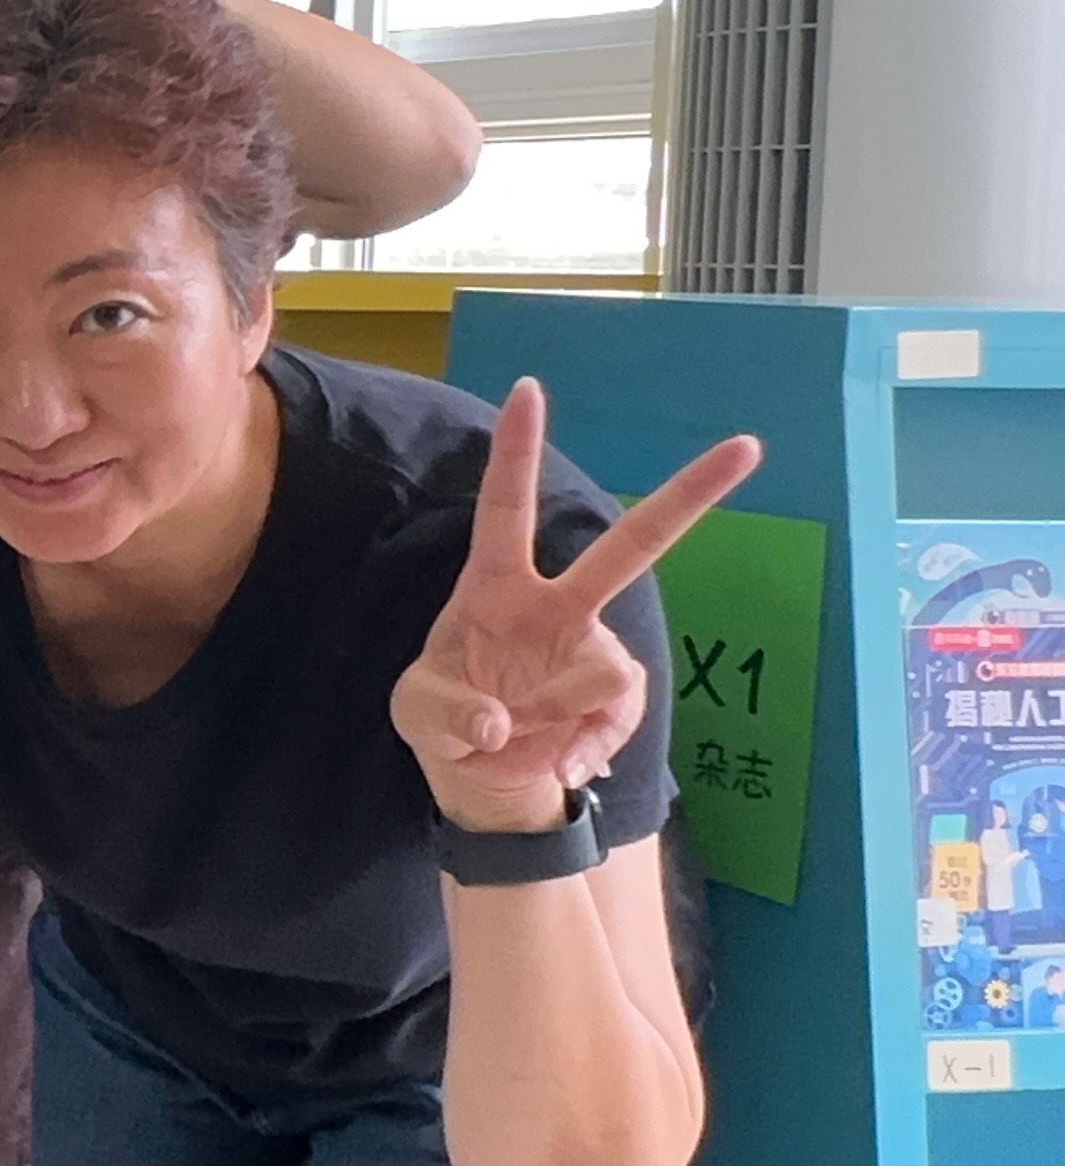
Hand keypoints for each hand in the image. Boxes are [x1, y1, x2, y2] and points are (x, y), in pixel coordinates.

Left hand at [391, 378, 761, 834]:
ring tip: (513, 737)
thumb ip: (445, 715)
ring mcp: (592, 649)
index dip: (516, 451)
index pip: (504, 509)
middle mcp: (555, 605)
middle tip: (748, 446)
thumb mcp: (416, 715)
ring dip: (555, 710)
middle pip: (632, 545)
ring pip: (605, 669)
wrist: (480, 777)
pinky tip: (558, 766)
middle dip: (689, 497)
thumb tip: (500, 722)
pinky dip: (584, 748)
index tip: (528, 388)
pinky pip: (615, 719)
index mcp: (494, 586)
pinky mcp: (615, 699)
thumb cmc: (443, 718)